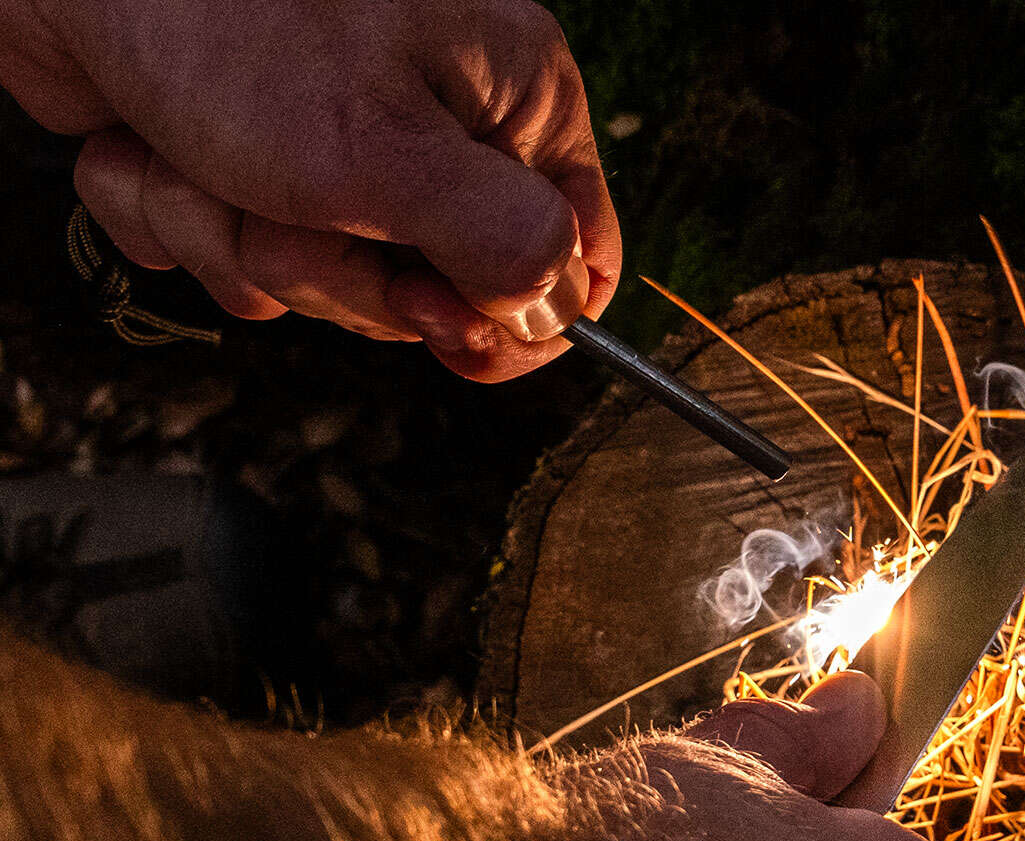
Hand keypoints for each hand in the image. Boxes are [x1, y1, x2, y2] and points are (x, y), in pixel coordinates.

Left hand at [0, 0, 618, 380]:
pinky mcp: (239, 155)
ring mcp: (332, 140)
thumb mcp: (391, 157)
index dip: (509, 319)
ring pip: (316, 278)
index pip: (571, 257)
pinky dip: (174, 213)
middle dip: (334, 271)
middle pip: (429, 291)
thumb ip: (501, 250)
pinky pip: (226, 249)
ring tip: (203, 158)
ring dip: (234, 239)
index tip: (436, 326)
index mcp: (508, 99)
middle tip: (289, 205)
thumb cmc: (231, 18)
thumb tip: (554, 313)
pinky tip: (154, 145)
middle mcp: (430, 120)